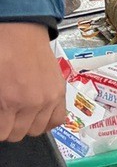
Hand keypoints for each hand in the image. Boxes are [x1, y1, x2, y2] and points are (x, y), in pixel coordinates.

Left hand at [0, 23, 68, 142]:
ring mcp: (49, 100)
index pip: (3, 133)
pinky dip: (47, 121)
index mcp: (9, 100)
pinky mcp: (60, 94)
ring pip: (37, 130)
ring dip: (26, 125)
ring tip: (19, 114)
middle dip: (8, 128)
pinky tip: (37, 114)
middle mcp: (32, 104)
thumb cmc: (0, 50)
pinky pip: (57, 120)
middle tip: (3, 117)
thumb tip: (0, 114)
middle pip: (19, 134)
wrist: (20, 31)